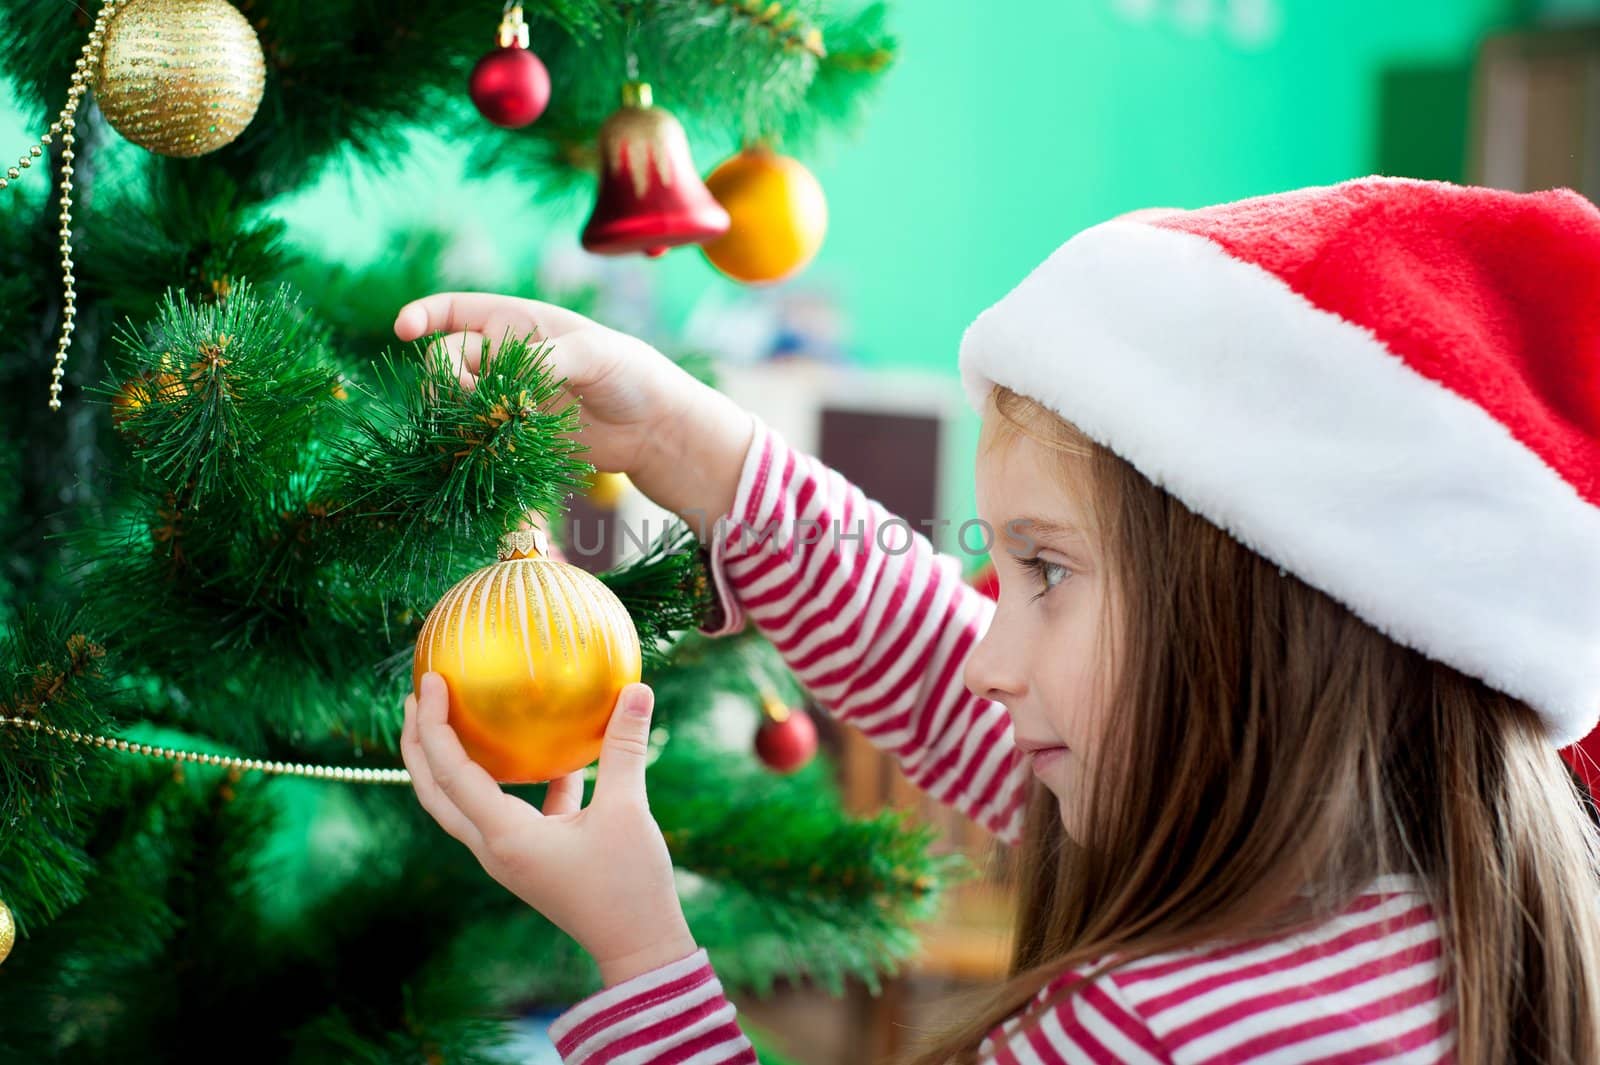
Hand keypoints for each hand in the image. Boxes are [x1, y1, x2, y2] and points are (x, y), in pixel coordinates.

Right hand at [393, 293, 753, 526]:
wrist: (653, 428)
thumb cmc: (631, 374)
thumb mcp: (596, 355)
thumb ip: (551, 360)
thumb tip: (511, 381)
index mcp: (518, 323)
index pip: (455, 310)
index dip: (424, 316)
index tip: (403, 331)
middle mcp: (503, 357)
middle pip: (445, 359)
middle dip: (445, 377)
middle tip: (474, 400)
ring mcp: (505, 397)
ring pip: (455, 401)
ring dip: (457, 414)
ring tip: (487, 428)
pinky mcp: (512, 434)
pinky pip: (475, 435)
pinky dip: (472, 442)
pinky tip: (484, 450)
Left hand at [401, 672, 696, 986]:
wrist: (639, 948)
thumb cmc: (630, 885)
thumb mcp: (628, 810)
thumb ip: (625, 748)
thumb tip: (637, 688)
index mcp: (505, 836)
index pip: (450, 772)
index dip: (434, 723)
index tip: (430, 681)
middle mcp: (493, 847)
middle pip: (434, 792)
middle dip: (419, 743)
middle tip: (417, 695)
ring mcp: (507, 855)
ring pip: (460, 803)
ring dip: (450, 761)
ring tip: (454, 715)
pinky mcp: (528, 857)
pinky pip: (504, 809)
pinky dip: (509, 778)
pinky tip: (545, 751)